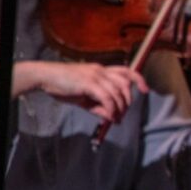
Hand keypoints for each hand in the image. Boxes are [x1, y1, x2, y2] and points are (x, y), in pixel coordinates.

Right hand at [13, 60, 148, 122]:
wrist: (45, 77)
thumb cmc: (62, 86)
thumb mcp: (83, 98)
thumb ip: (98, 106)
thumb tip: (111, 117)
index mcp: (101, 70)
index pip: (126, 71)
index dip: (138, 80)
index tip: (145, 90)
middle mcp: (101, 70)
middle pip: (125, 84)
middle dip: (127, 101)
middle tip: (121, 115)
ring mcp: (95, 75)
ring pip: (117, 93)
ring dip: (119, 108)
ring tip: (115, 119)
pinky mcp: (89, 82)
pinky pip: (107, 98)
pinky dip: (111, 109)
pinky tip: (108, 117)